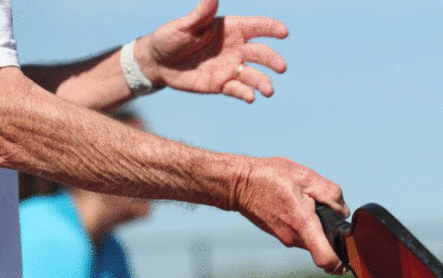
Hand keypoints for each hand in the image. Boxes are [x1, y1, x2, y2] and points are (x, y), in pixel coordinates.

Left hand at [138, 0, 287, 101]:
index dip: (270, 28)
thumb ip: (201, 13)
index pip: (254, 27)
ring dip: (263, 82)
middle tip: (282, 67)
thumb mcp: (185, 25)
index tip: (284, 32)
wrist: (159, 63)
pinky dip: (246, 93)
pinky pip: (238, 90)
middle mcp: (235, 48)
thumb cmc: (170, 37)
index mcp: (229, 29)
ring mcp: (230, 68)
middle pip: (260, 53)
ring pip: (253, 75)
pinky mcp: (222, 85)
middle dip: (272, 59)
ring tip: (268, 90)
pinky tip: (250, 97)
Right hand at [234, 156, 348, 272]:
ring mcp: (286, 238)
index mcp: (304, 225)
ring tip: (307, 201)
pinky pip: (302, 234)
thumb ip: (331, 194)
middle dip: (330, 231)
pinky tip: (298, 204)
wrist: (239, 184)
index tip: (348, 258)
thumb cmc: (270, 177)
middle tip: (325, 207)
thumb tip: (343, 211)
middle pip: (324, 245)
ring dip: (317, 225)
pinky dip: (306, 223)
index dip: (340, 263)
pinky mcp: (281, 235)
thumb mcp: (306, 177)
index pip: (326, 259)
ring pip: (313, 238)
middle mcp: (295, 238)